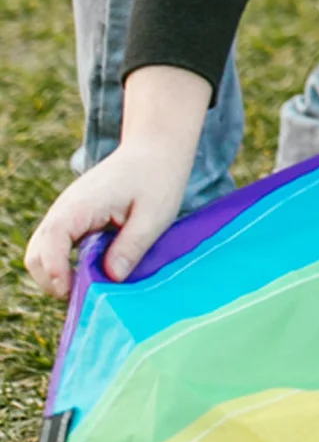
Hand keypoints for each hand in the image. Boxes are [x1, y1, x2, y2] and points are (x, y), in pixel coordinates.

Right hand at [23, 64, 208, 297]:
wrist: (156, 146)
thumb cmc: (158, 177)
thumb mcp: (155, 215)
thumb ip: (132, 246)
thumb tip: (111, 278)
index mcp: (80, 206)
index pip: (50, 243)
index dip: (55, 272)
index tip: (72, 292)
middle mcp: (65, 209)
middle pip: (37, 254)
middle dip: (52, 280)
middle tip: (83, 296)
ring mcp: (66, 212)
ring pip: (43, 251)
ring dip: (58, 272)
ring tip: (90, 285)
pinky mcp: (74, 216)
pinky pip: (58, 245)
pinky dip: (67, 262)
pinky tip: (95, 267)